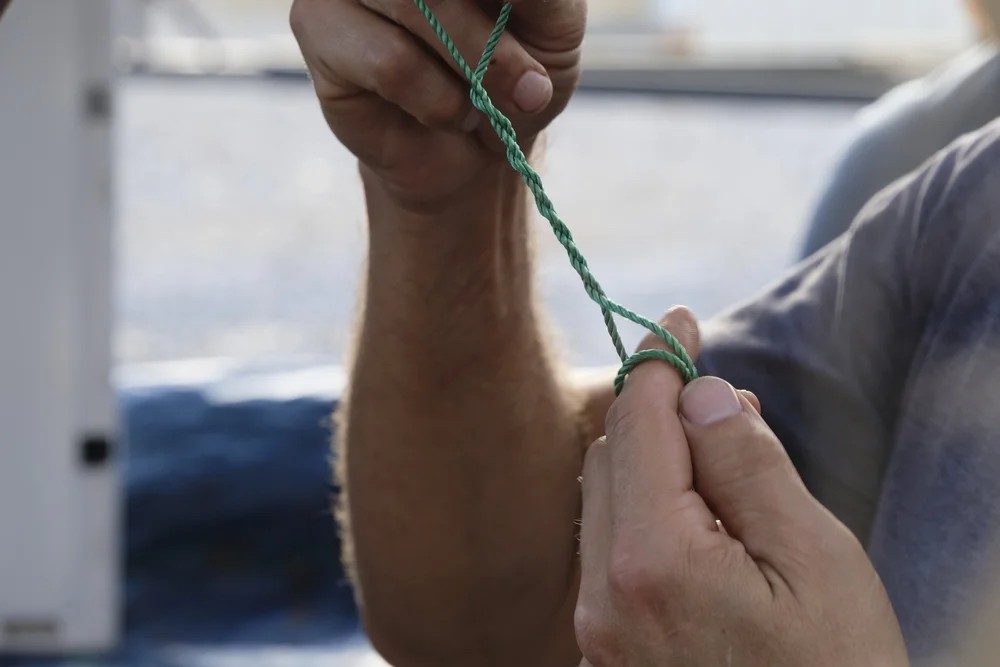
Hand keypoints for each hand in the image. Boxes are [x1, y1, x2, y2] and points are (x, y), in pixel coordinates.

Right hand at [290, 0, 585, 212]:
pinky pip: (389, 62)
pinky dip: (435, 101)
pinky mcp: (316, 25)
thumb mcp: (553, 22)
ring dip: (470, 71)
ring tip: (484, 106)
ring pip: (413, 7)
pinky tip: (447, 114)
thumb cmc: (515, 74)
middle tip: (531, 90)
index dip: (493, 4)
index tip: (525, 19)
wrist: (477, 152)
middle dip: (492, 42)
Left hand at [575, 312, 908, 665]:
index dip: (662, 362)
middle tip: (720, 400)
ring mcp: (597, 628)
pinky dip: (643, 510)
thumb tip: (699, 390)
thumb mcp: (813, 558)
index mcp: (652, 562)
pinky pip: (609, 548)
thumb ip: (746, 464)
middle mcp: (602, 595)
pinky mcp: (607, 647)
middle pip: (611, 455)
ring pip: (604, 498)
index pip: (640, 423)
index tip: (683, 320)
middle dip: (659, 412)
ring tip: (721, 458)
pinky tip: (698, 515)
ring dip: (652, 459)